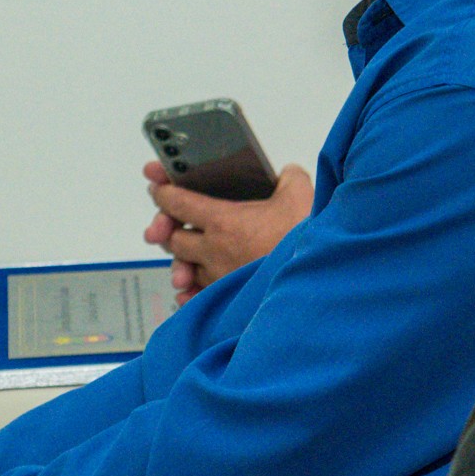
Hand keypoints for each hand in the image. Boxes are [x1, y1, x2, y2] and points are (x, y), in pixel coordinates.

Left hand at [142, 160, 313, 298]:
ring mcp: (218, 279)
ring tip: (185, 256)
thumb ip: (288, 177)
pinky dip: (190, 291)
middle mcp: (214, 252)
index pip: (176, 204)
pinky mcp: (227, 301)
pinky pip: (196, 297)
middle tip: (171, 222)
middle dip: (168, 229)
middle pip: (173, 239)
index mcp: (224, 221)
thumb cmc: (304, 241)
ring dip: (181, 260)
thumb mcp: (301, 195)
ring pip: (183, 268)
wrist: (316, 283)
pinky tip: (190, 287)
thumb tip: (285, 174)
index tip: (158, 187)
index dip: (162, 192)